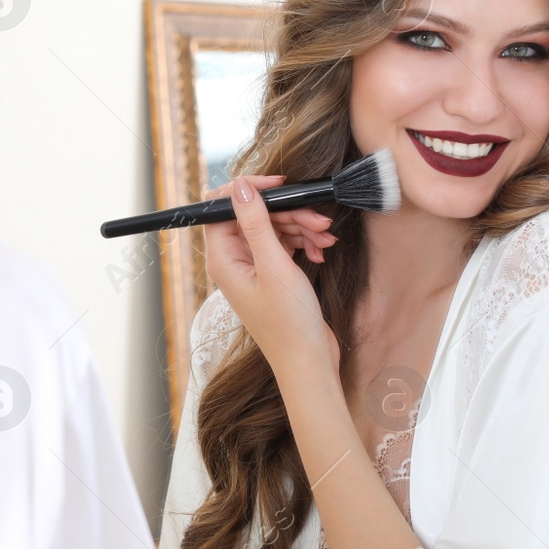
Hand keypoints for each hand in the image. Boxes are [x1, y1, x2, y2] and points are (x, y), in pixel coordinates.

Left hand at [201, 175, 341, 380]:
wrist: (309, 362)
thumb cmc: (289, 324)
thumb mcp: (274, 267)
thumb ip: (257, 223)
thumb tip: (240, 186)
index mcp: (223, 259)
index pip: (223, 207)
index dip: (250, 191)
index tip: (280, 186)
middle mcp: (233, 261)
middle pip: (255, 216)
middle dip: (288, 212)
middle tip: (318, 219)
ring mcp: (253, 268)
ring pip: (274, 228)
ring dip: (302, 227)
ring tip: (325, 237)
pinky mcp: (272, 275)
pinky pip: (285, 245)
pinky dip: (304, 243)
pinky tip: (322, 251)